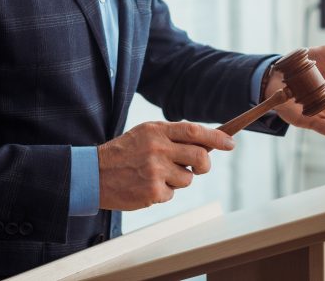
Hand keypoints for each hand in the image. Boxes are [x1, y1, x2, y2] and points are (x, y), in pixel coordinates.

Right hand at [97, 121, 234, 210]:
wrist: (93, 174)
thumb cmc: (123, 153)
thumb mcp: (145, 134)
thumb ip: (172, 136)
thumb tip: (205, 143)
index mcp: (157, 131)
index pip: (195, 131)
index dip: (216, 138)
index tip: (230, 143)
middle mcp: (158, 149)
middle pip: (200, 158)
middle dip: (205, 165)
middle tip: (200, 167)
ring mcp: (155, 171)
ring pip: (188, 179)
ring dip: (179, 179)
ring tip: (157, 175)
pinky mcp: (152, 192)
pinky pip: (172, 194)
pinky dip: (164, 192)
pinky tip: (146, 186)